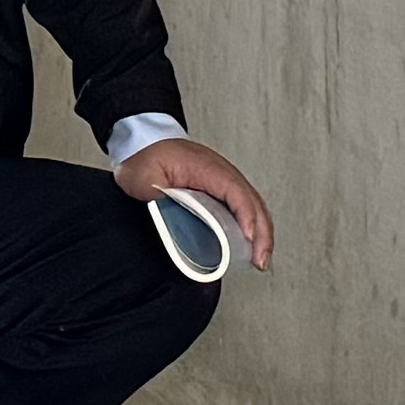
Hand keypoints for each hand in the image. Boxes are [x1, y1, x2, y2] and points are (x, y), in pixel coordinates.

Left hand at [115, 134, 274, 272]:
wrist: (144, 145)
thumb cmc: (145, 159)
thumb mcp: (143, 178)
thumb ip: (154, 198)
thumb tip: (166, 221)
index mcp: (205, 168)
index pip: (235, 192)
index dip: (245, 215)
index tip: (249, 237)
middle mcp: (221, 173)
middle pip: (252, 202)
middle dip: (261, 232)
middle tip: (260, 259)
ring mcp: (223, 181)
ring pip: (252, 206)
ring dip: (261, 232)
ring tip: (260, 258)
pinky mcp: (219, 191)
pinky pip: (243, 208)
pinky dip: (252, 226)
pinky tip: (251, 245)